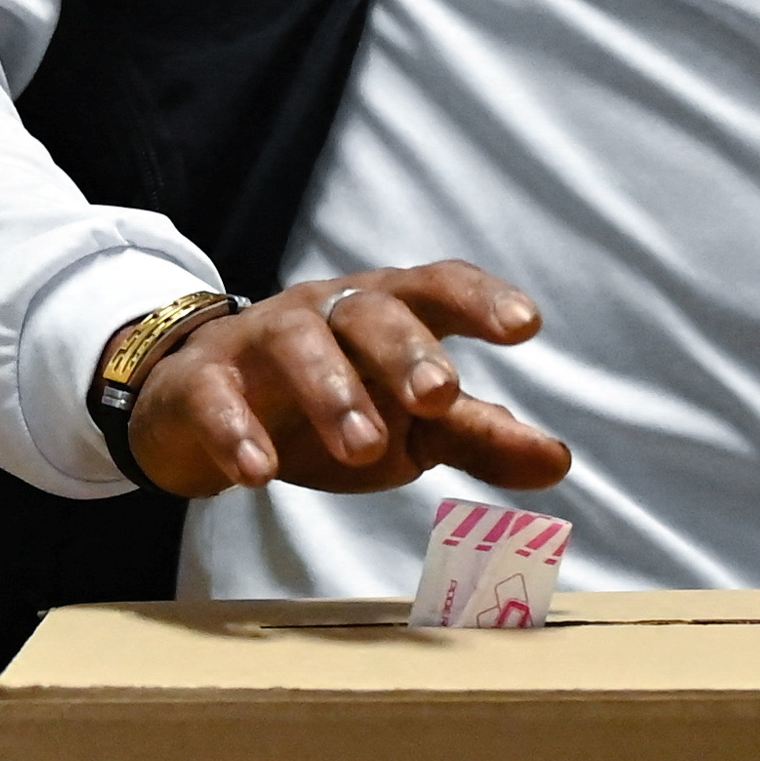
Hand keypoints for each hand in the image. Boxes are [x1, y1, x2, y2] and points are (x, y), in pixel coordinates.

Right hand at [120, 266, 573, 501]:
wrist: (201, 412)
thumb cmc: (327, 408)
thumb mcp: (410, 426)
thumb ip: (478, 436)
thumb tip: (558, 461)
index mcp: (385, 314)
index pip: (437, 288)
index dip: (480, 299)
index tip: (526, 325)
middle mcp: (325, 312)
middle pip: (371, 310)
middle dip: (407, 349)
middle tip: (440, 395)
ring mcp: (259, 341)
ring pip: (298, 344)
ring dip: (333, 391)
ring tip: (362, 449)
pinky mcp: (201, 383)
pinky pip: (216, 396)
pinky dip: (236, 432)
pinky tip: (259, 473)